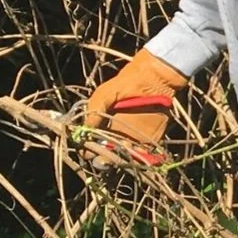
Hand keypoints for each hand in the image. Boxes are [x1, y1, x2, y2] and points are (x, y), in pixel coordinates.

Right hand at [79, 49, 188, 165]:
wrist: (153, 78)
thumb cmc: (125, 84)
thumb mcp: (103, 95)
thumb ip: (93, 112)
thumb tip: (85, 131)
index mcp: (101, 126)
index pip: (91, 144)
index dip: (89, 149)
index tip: (89, 150)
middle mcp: (116, 135)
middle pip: (107, 154)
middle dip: (105, 158)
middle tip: (107, 156)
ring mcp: (133, 138)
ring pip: (124, 157)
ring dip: (123, 159)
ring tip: (123, 151)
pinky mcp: (150, 138)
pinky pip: (146, 153)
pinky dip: (143, 158)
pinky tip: (140, 154)